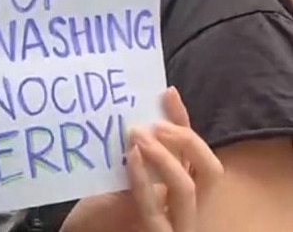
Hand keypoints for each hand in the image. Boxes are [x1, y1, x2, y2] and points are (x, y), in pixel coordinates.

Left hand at [60, 88, 222, 231]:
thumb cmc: (101, 206)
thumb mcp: (122, 169)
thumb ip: (137, 147)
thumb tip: (142, 106)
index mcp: (179, 187)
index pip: (195, 150)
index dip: (185, 121)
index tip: (167, 93)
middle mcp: (186, 208)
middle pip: (211, 171)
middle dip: (188, 140)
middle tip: (157, 124)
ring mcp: (176, 227)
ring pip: (188, 189)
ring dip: (163, 157)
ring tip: (139, 136)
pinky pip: (156, 212)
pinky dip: (144, 181)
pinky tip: (132, 159)